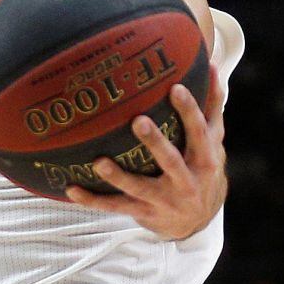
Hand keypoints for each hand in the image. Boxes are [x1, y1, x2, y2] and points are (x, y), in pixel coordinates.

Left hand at [65, 65, 226, 240]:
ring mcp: (163, 200)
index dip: (189, 111)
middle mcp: (185, 181)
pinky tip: (70, 188)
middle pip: (170, 161)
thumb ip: (211, 105)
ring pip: (138, 188)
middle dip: (155, 143)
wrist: (196, 220)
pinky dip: (92, 200)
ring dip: (118, 176)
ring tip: (98, 162)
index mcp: (204, 158)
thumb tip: (211, 63)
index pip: (199, 132)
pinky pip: (114, 206)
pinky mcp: (142, 212)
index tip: (176, 88)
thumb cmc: (200, 166)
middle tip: (138, 121)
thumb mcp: (212, 140)